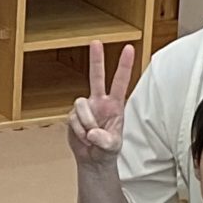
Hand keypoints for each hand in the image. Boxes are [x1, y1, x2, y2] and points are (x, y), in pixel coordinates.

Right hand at [65, 40, 134, 168]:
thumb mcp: (113, 147)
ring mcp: (86, 108)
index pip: (120, 82)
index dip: (124, 65)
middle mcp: (100, 102)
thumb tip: (92, 132)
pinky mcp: (73, 116)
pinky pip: (73, 119)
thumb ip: (105, 140)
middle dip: (96, 59)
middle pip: (96, 76)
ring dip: (85, 122)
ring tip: (91, 136)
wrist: (94, 160)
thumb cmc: (108, 150)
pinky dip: (78, 131)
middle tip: (96, 42)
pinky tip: (84, 137)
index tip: (129, 48)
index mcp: (115, 105)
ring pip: (81, 104)